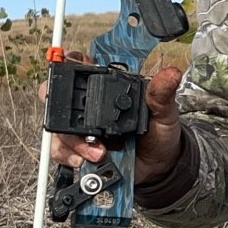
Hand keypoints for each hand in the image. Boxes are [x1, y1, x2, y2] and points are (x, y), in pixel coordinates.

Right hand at [46, 63, 185, 185]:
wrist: (160, 166)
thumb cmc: (159, 132)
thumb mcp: (164, 111)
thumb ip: (162, 93)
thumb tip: (172, 73)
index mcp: (106, 88)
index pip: (78, 66)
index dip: (67, 61)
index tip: (67, 62)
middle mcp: (87, 107)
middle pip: (54, 96)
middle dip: (54, 102)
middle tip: (70, 113)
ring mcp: (80, 130)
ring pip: (57, 128)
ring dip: (72, 140)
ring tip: (99, 152)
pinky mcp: (79, 152)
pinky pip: (61, 151)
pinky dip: (69, 156)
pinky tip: (85, 160)